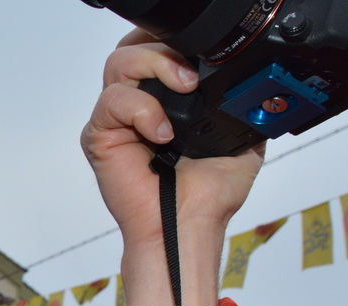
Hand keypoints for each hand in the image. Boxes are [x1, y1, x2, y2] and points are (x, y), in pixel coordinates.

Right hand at [82, 32, 263, 305]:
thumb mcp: (239, 133)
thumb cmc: (207, 193)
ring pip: (119, 63)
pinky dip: (142, 110)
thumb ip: (235, 100)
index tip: (203, 53)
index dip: (172, 41)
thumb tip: (246, 76)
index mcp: (166, 99)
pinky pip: (113, 102)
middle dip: (162, 47)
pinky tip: (162, 133)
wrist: (190, 223)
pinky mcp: (101, 136)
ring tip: (184, 91)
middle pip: (132, 47)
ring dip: (155, 68)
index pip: (156, 48)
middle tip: (191, 72)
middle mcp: (138, 104)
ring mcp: (117, 119)